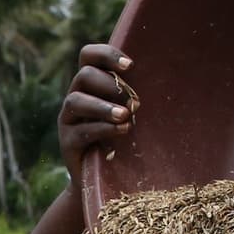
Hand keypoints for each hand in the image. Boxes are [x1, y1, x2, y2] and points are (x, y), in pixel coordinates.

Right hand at [60, 43, 136, 180]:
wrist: (105, 179)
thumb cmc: (124, 139)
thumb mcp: (129, 112)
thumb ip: (134, 93)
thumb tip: (165, 72)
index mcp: (90, 85)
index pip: (88, 56)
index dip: (107, 55)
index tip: (131, 66)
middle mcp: (75, 98)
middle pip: (83, 75)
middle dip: (110, 83)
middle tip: (133, 99)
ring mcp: (68, 121)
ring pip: (76, 101)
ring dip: (104, 106)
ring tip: (126, 115)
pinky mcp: (67, 143)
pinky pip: (81, 131)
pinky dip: (104, 128)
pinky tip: (123, 130)